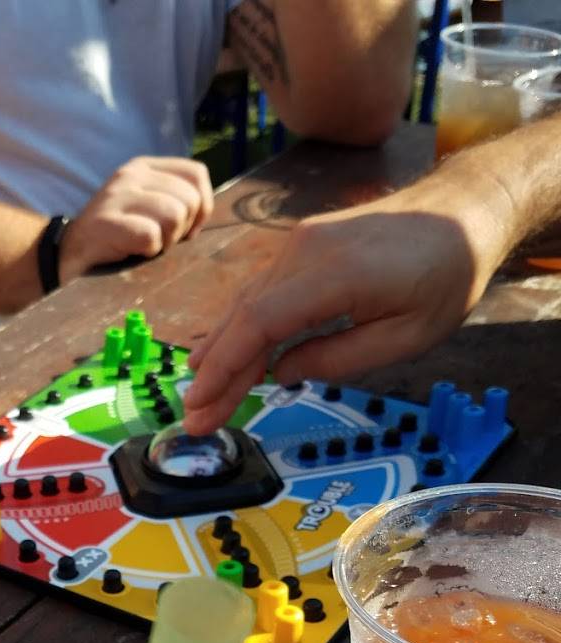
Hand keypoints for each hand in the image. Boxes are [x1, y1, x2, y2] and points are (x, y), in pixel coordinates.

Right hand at [59, 156, 212, 284]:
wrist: (69, 250)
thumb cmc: (116, 234)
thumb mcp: (145, 204)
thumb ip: (173, 198)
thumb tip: (204, 210)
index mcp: (145, 166)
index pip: (196, 174)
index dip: (203, 206)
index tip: (188, 228)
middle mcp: (132, 174)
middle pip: (189, 198)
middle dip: (183, 227)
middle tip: (161, 239)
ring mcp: (118, 196)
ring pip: (174, 215)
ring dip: (166, 240)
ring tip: (147, 244)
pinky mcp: (108, 222)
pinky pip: (151, 237)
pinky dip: (148, 251)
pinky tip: (133, 250)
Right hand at [181, 174, 510, 435]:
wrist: (464, 208)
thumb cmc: (447, 274)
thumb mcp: (407, 335)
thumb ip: (339, 358)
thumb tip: (281, 374)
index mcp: (333, 275)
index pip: (259, 325)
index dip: (225, 369)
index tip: (201, 405)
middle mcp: (305, 252)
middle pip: (243, 318)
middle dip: (214, 372)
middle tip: (194, 417)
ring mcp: (300, 244)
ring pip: (246, 304)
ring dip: (221, 352)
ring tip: (201, 394)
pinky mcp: (303, 246)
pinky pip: (261, 292)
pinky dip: (241, 328)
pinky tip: (226, 355)